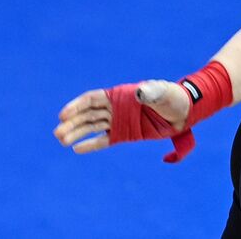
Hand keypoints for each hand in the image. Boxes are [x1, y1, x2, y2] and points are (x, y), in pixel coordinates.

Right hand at [54, 80, 191, 153]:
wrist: (183, 112)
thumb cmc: (172, 97)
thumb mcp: (163, 93)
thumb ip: (151, 92)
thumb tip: (140, 92)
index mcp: (120, 94)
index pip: (92, 99)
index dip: (77, 105)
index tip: (63, 114)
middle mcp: (115, 107)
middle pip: (88, 114)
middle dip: (72, 122)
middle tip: (57, 133)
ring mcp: (118, 120)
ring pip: (92, 127)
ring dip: (76, 133)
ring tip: (61, 140)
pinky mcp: (124, 134)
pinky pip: (103, 139)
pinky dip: (90, 144)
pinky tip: (76, 148)